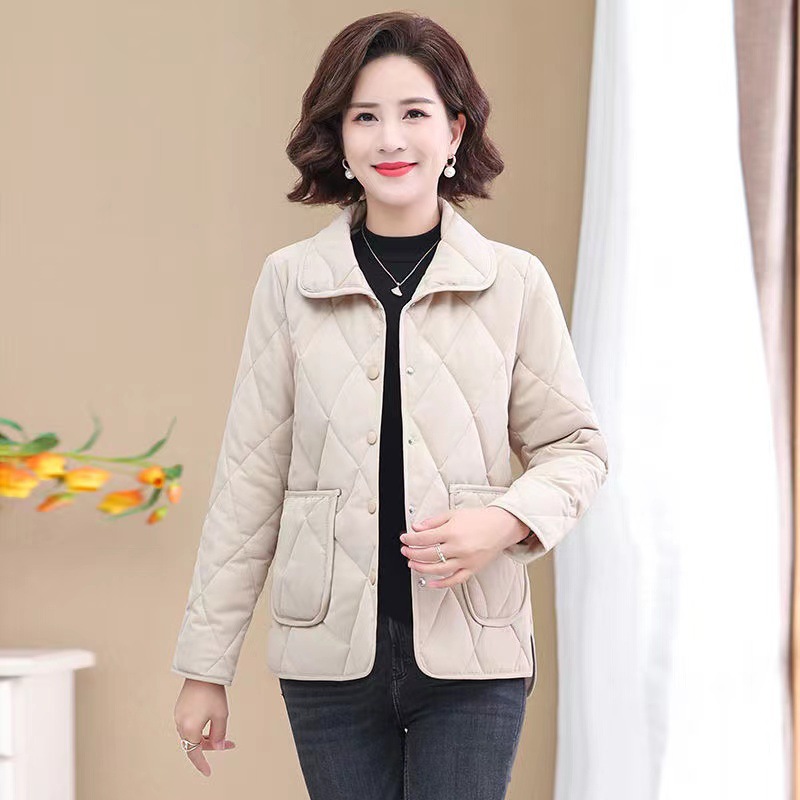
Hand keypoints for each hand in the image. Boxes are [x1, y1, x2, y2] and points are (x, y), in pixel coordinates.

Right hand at [174, 678, 236, 777]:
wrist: (201, 672)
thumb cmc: (212, 692)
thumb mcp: (221, 715)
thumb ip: (219, 734)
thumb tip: (219, 747)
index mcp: (190, 729)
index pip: (194, 754)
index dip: (202, 764)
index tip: (208, 772)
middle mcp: (180, 724)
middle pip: (193, 744)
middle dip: (210, 746)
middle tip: (228, 743)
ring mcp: (179, 716)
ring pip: (191, 735)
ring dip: (205, 737)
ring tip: (220, 732)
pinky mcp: (180, 709)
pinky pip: (188, 726)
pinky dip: (199, 729)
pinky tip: (210, 723)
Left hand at [399, 506, 528, 588]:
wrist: (501, 526)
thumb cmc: (479, 519)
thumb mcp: (454, 514)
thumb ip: (434, 521)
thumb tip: (416, 528)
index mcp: (452, 531)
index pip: (424, 538)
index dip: (410, 539)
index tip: (404, 539)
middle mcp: (458, 547)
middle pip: (428, 555)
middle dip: (412, 553)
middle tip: (405, 551)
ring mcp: (465, 560)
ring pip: (438, 569)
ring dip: (421, 568)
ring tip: (412, 564)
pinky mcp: (472, 569)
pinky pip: (454, 580)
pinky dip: (441, 583)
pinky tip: (430, 582)